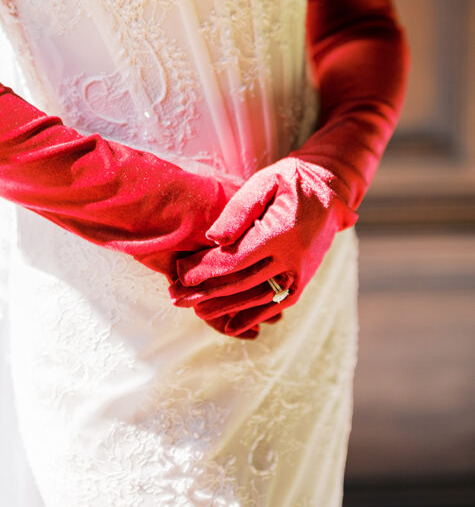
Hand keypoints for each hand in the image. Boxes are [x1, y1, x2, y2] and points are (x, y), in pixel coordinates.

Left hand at [168, 157, 357, 337]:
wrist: (330, 191)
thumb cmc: (291, 180)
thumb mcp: (265, 181)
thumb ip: (240, 208)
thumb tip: (213, 237)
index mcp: (280, 231)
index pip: (235, 258)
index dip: (205, 269)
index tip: (179, 273)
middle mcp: (293, 257)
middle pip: (242, 282)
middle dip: (206, 291)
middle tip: (176, 296)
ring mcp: (300, 273)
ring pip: (257, 297)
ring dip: (224, 307)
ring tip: (194, 310)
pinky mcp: (303, 280)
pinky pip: (277, 303)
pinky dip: (253, 317)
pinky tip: (230, 326)